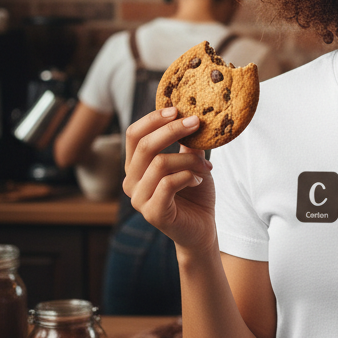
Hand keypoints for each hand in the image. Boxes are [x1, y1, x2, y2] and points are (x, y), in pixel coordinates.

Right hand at [123, 106, 216, 253]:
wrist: (202, 228)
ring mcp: (139, 199)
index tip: (177, 109)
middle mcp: (131, 181)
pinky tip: (199, 179)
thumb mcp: (191, 161)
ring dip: (189, 159)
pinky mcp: (153, 213)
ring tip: (206, 166)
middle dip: (172, 130)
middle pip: (144, 146)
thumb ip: (187, 143)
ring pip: (160, 164)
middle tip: (196, 123)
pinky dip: (188, 176)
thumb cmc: (194, 194)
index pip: (133, 135)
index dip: (153, 119)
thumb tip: (191, 116)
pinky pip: (168, 184)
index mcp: (136, 166)